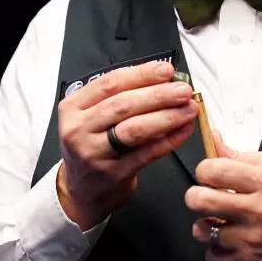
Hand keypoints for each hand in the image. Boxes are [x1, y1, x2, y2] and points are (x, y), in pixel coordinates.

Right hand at [57, 61, 196, 229]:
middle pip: (123, 105)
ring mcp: (94, 153)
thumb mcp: (92, 117)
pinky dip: (169, 140)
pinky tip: (183, 130)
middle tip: (183, 90)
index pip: (110, 83)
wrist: (82, 190)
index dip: (142, 74)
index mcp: (73, 107)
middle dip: (159, 95)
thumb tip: (162, 80)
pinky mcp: (113, 173)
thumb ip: (120, 97)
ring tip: (188, 109)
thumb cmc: (92, 146)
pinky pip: (146, 153)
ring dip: (167, 116)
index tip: (166, 70)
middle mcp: (79, 129)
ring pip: (135, 129)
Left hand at [185, 130, 261, 260]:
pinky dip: (216, 250)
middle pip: (199, 200)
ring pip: (202, 230)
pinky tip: (228, 242)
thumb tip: (213, 139)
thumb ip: (241, 155)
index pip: (213, 169)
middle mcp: (257, 210)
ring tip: (218, 222)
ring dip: (206, 225)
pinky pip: (213, 258)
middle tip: (204, 198)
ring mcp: (253, 240)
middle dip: (195, 196)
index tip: (210, 176)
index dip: (204, 170)